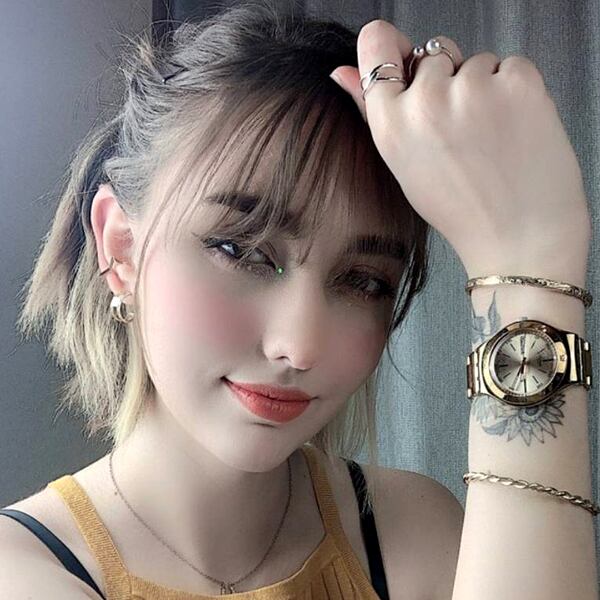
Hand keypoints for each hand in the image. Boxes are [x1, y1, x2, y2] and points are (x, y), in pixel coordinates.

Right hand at [329, 20, 590, 285]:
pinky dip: (516, 89)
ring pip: (475, 61)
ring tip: (490, 136)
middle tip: (461, 130)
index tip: (407, 62)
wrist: (519, 236)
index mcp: (391, 123)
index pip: (376, 43)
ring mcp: (473, 87)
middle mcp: (425, 100)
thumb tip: (341, 72)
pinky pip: (512, 64)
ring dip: (484, 87)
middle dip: (448, 80)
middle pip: (432, 54)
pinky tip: (514, 128)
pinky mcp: (517, 81)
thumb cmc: (461, 208)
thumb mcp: (403, 165)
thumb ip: (372, 111)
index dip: (392, 48)